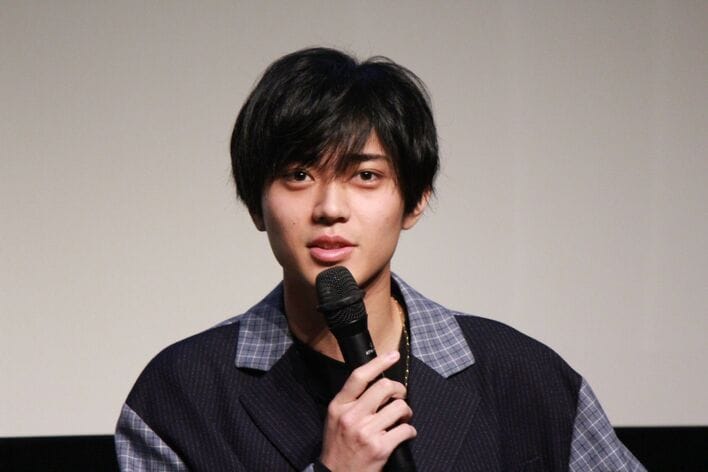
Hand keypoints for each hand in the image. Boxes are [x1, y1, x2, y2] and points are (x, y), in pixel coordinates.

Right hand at [319, 351, 415, 471]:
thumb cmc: (338, 446)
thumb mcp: (335, 418)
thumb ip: (351, 401)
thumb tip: (376, 384)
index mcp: (339, 406)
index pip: (359, 377)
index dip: (379, 363)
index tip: (393, 355)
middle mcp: (352, 416)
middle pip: (384, 387)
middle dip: (399, 390)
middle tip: (400, 397)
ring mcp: (366, 432)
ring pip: (399, 408)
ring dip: (406, 412)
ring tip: (402, 419)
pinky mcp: (380, 448)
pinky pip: (406, 430)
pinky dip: (410, 431)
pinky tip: (404, 434)